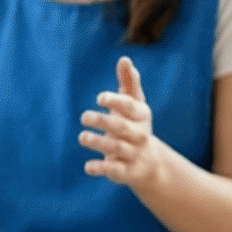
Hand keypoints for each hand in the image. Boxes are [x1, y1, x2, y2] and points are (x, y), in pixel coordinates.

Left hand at [79, 57, 162, 186]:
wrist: (148, 163)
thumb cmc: (135, 125)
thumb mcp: (134, 104)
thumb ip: (129, 82)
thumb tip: (124, 59)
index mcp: (141, 115)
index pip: (130, 106)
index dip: (116, 101)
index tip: (100, 97)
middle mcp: (140, 134)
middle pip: (122, 127)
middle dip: (104, 121)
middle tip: (84, 116)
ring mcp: (134, 154)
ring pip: (117, 147)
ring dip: (99, 142)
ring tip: (83, 136)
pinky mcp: (126, 172)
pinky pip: (114, 170)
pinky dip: (101, 168)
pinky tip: (88, 167)